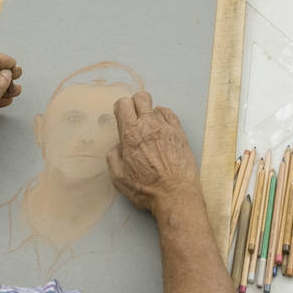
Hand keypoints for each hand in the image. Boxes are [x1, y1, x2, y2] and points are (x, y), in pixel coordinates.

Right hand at [107, 92, 201, 216]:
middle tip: (134, 118)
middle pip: (140, 97)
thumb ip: (113, 157)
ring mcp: (166, 127)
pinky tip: (161, 128)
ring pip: (155, 106)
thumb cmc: (147, 189)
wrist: (175, 194)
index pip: (124, 104)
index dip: (120, 108)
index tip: (121, 117)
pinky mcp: (179, 132)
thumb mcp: (119, 178)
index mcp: (131, 134)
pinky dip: (163, 117)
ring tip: (149, 130)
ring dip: (149, 115)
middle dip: (135, 104)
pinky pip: (169, 114)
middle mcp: (148, 125)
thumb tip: (118, 146)